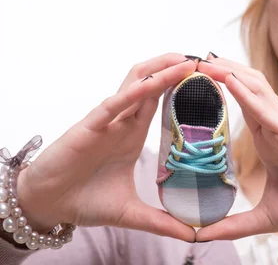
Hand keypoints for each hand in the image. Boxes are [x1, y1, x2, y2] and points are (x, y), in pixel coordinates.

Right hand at [16, 53, 197, 241]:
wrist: (47, 206)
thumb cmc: (84, 200)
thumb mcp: (132, 212)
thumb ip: (162, 221)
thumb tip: (193, 235)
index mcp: (134, 133)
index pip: (163, 100)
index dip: (184, 87)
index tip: (212, 79)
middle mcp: (124, 120)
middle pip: (154, 82)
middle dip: (178, 69)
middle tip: (207, 61)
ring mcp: (108, 120)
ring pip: (136, 83)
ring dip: (161, 70)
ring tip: (187, 60)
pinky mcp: (90, 125)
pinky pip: (114, 103)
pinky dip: (133, 92)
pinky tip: (152, 83)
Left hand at [194, 56, 277, 240]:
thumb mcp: (262, 217)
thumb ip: (232, 225)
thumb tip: (201, 237)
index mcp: (267, 136)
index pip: (241, 101)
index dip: (220, 85)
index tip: (195, 76)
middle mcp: (273, 124)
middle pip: (246, 85)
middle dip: (220, 69)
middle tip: (193, 59)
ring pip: (255, 88)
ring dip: (229, 72)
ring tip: (204, 61)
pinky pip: (265, 108)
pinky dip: (246, 93)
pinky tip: (227, 80)